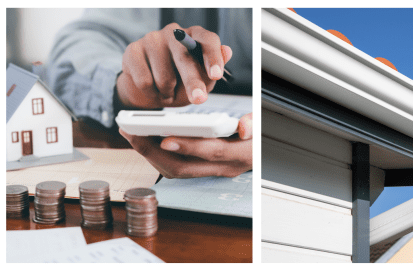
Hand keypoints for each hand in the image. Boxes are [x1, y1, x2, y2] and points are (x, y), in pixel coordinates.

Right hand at [117, 23, 233, 108]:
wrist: (149, 88)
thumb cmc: (180, 80)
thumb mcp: (201, 79)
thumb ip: (212, 69)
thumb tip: (227, 51)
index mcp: (195, 36)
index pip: (207, 40)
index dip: (213, 57)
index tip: (216, 75)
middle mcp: (174, 33)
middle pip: (185, 58)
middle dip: (192, 82)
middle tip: (198, 99)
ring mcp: (152, 39)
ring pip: (164, 75)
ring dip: (168, 92)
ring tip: (168, 91)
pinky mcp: (132, 51)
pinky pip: (144, 80)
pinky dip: (152, 92)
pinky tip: (152, 88)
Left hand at [120, 113, 252, 178]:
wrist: (260, 148)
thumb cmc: (258, 134)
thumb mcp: (261, 122)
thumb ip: (253, 122)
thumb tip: (243, 127)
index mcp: (240, 155)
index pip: (211, 152)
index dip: (188, 146)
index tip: (165, 139)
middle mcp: (223, 168)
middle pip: (183, 167)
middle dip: (153, 152)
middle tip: (132, 133)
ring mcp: (211, 171)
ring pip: (175, 170)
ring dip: (150, 155)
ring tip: (132, 135)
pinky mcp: (201, 169)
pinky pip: (176, 167)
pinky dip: (157, 155)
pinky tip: (145, 140)